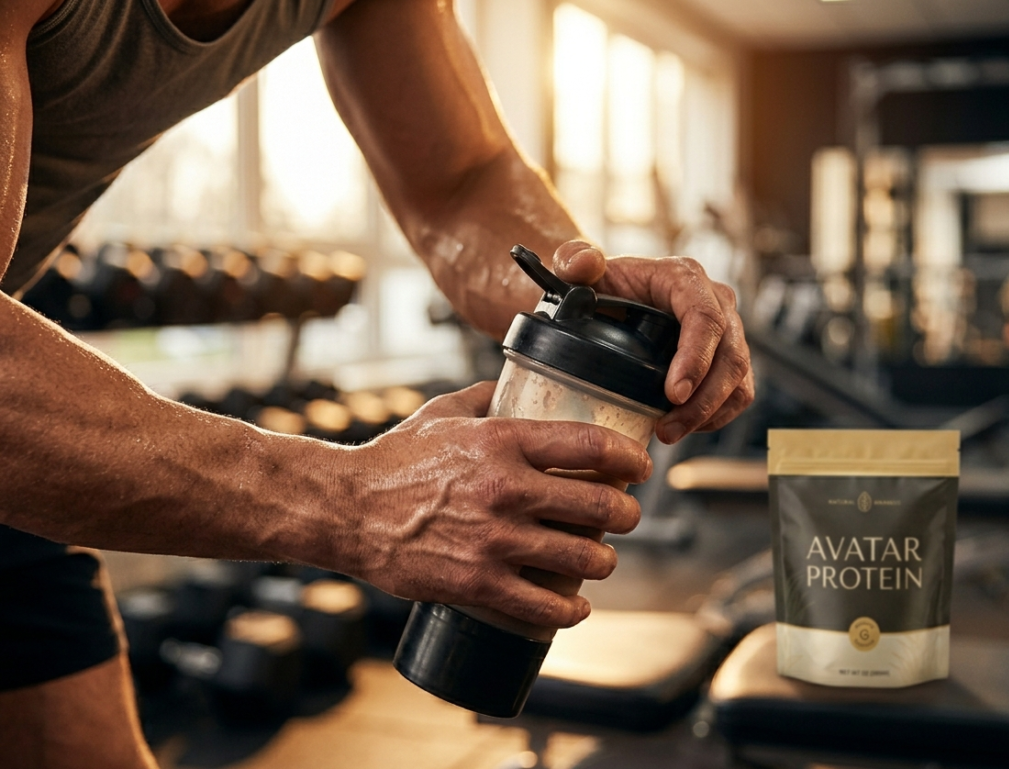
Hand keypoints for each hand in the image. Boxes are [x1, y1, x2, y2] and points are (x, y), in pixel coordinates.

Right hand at [340, 381, 651, 628]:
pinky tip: (576, 606)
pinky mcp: (477, 583)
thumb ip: (486, 398)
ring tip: (602, 559)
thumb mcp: (442, 413)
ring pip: (582, 558)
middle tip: (626, 516)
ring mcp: (494, 540)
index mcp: (502, 441)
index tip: (639, 467)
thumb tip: (515, 388)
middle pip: (599, 505)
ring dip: (604, 562)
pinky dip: (571, 610)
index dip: (629, 458)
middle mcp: (505, 490)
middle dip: (627, 514)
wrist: (346, 509)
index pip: (589, 446)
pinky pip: (544, 605)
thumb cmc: (395, 458)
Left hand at [553, 240, 753, 442]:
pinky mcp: (725, 357)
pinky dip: (715, 415)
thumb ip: (573, 260)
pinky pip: (737, 392)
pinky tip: (683, 427)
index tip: (673, 394)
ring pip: (739, 378)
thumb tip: (584, 264)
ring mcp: (725, 331)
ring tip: (670, 434)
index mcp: (683, 277)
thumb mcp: (576, 269)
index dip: (696, 358)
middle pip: (731, 355)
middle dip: (704, 400)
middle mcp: (714, 301)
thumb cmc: (594, 283)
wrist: (606, 297)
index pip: (705, 317)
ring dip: (710, 413)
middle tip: (668, 429)